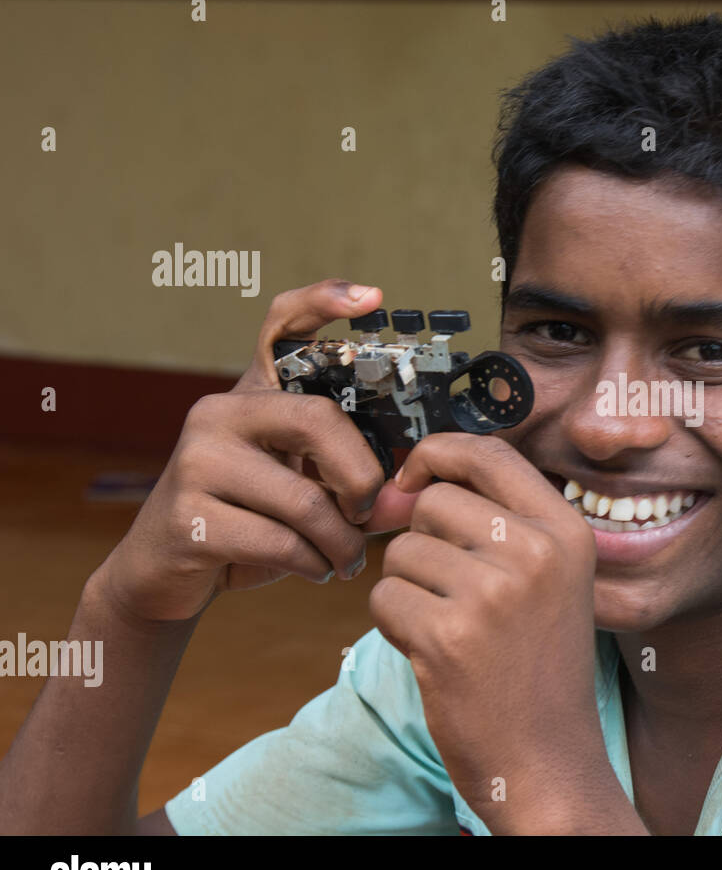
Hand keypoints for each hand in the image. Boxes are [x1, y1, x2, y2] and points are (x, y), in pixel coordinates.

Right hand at [92, 279, 402, 623]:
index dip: (325, 302)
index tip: (372, 297)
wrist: (164, 572)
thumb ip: (353, 482)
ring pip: (306, 501)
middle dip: (362, 479)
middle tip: (368, 512)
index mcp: (252, 393)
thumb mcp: (298, 487)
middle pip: (320, 423)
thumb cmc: (248, 520)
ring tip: (345, 558)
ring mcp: (196, 461)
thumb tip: (409, 498)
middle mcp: (218, 413)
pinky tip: (315, 570)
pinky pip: (280, 543)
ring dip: (342, 543)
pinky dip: (313, 565)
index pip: (283, 329)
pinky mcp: (186, 517)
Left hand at [370, 433, 636, 832]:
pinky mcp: (449, 636)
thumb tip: (393, 487)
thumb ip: (485, 520)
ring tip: (450, 628)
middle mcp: (536, 552)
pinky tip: (435, 654)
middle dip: (421, 542)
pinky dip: (394, 625)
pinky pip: (384, 598)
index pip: (488, 452)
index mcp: (566, 531)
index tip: (413, 478)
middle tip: (450, 592)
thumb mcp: (544, 579)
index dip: (437, 454)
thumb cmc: (536, 664)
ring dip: (408, 589)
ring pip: (402, 552)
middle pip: (433, 502)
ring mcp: (493, 593)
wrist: (547, 757)